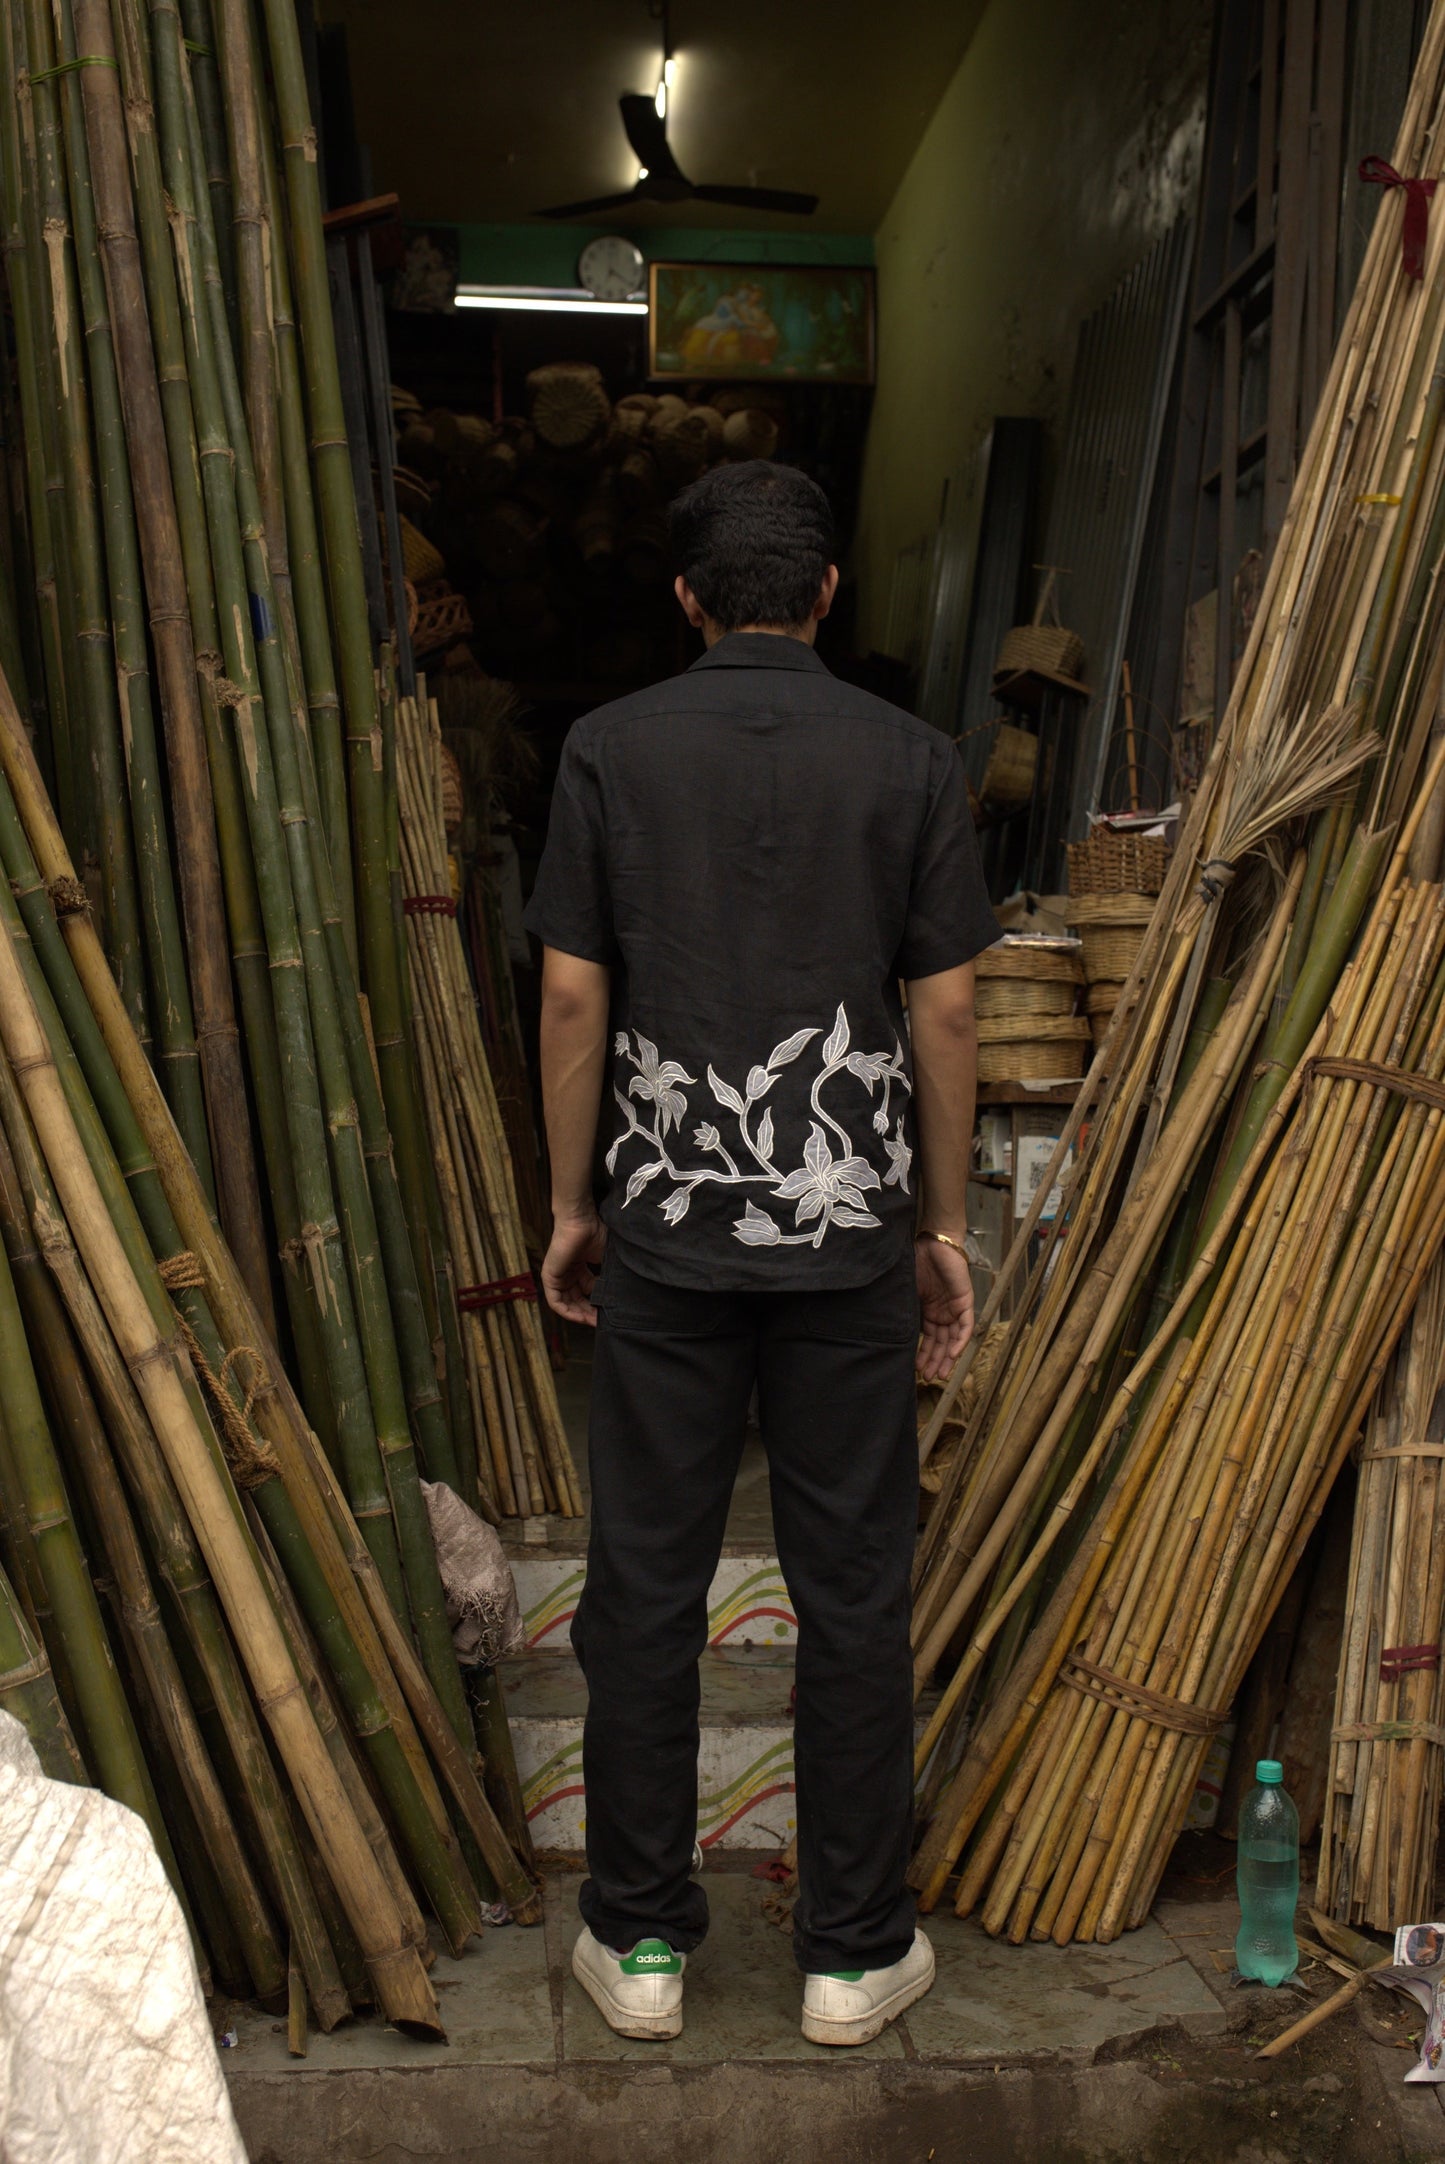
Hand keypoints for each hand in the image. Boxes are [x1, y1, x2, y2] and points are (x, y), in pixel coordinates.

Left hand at [541, 1208, 606, 1326]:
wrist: (580, 1221)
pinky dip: (568, 1312)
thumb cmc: (594, 1233)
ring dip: (581, 1315)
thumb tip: (619, 1296)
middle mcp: (567, 1274)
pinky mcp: (549, 1278)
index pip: (588, 1293)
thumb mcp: (605, 1260)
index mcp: (579, 1269)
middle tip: (604, 1322)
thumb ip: (608, 1277)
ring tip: (595, 1322)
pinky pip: (556, 1303)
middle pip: (577, 1301)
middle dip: (590, 1313)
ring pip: (567, 1304)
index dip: (598, 1305)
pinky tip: (582, 1317)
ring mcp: (557, 1277)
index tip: (611, 1314)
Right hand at [915, 1235, 974, 1382]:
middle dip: (935, 1362)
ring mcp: (954, 1308)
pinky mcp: (965, 1302)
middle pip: (941, 1343)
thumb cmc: (916, 1261)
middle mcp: (942, 1313)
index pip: (927, 1339)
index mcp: (928, 1311)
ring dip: (947, 1357)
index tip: (915, 1370)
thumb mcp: (906, 1292)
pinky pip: (966, 1326)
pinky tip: (952, 1354)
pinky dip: (960, 1341)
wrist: (932, 1241)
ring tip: (940, 1373)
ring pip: (953, 1339)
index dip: (923, 1355)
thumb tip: (886, 1331)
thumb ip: (903, 1311)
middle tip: (928, 1379)